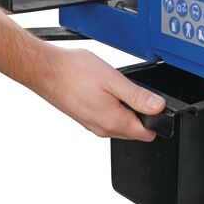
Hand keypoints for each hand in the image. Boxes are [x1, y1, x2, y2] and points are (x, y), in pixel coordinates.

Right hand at [39, 47, 165, 140]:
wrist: (44, 70)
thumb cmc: (73, 72)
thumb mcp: (113, 80)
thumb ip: (138, 97)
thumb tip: (159, 107)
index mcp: (113, 122)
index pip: (147, 133)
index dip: (155, 117)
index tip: (149, 101)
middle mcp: (103, 129)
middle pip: (135, 130)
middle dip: (140, 113)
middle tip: (129, 90)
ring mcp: (93, 126)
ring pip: (122, 125)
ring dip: (125, 110)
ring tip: (115, 88)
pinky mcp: (86, 119)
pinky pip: (108, 120)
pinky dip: (112, 108)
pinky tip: (104, 91)